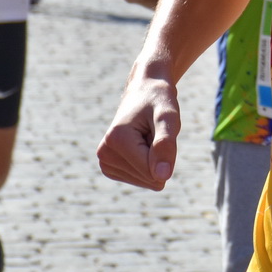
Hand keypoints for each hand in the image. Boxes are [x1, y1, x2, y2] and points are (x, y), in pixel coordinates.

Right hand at [97, 72, 180, 189]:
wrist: (145, 91)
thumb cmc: (158, 101)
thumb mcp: (167, 117)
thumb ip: (165, 145)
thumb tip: (163, 177)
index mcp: (115, 140)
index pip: (151, 171)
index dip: (166, 153)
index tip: (159, 128)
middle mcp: (104, 154)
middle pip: (149, 178)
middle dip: (160, 156)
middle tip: (154, 132)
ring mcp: (105, 162)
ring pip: (147, 181)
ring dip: (154, 158)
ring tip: (148, 135)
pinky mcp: (110, 168)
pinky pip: (142, 179)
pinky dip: (149, 162)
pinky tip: (143, 142)